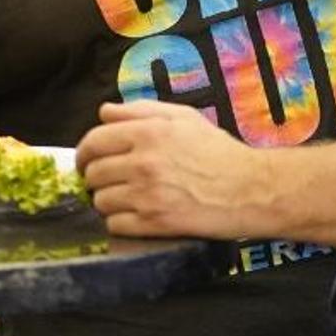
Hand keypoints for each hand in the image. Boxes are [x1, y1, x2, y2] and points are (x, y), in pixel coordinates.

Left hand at [76, 100, 252, 237]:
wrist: (251, 189)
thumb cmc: (219, 152)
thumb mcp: (184, 118)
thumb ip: (141, 110)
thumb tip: (104, 112)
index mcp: (148, 132)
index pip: (93, 142)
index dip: (84, 154)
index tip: (87, 162)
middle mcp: (143, 162)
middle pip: (93, 174)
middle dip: (95, 179)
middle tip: (107, 182)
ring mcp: (148, 195)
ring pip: (101, 201)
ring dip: (107, 202)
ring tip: (124, 199)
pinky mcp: (155, 224)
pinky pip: (115, 225)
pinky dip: (119, 222)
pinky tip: (135, 216)